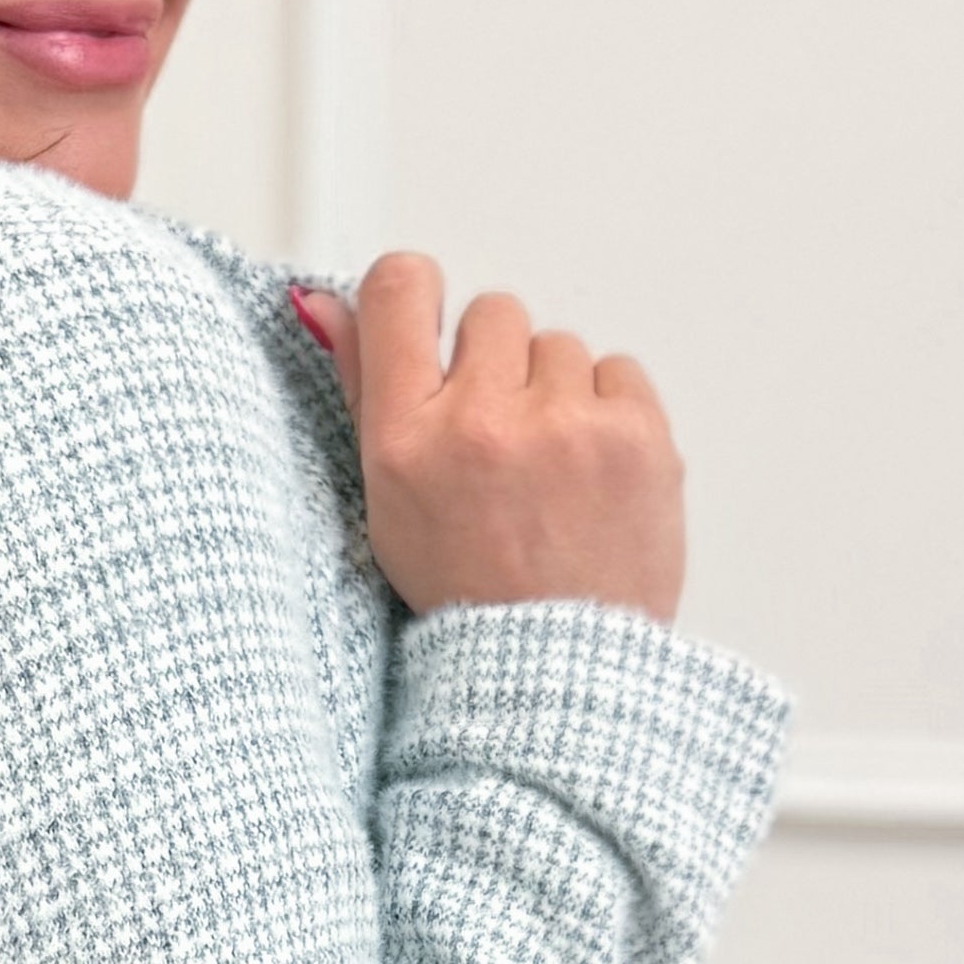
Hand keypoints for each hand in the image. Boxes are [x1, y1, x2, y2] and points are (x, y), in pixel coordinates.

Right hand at [296, 255, 683, 623]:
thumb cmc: (467, 591)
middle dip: (499, 368)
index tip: (433, 328)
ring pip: (560, 347)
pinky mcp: (638, 436)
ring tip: (551, 475)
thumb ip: (361, 387)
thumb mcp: (386, 501)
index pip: (398, 289)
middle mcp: (482, 422)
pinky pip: (619, 371)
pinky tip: (593, 476)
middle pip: (494, 313)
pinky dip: (609, 415)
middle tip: (503, 447)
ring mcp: (567, 426)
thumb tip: (325, 299)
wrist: (560, 673)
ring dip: (557, 396)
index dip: (417, 294)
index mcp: (406, 439)